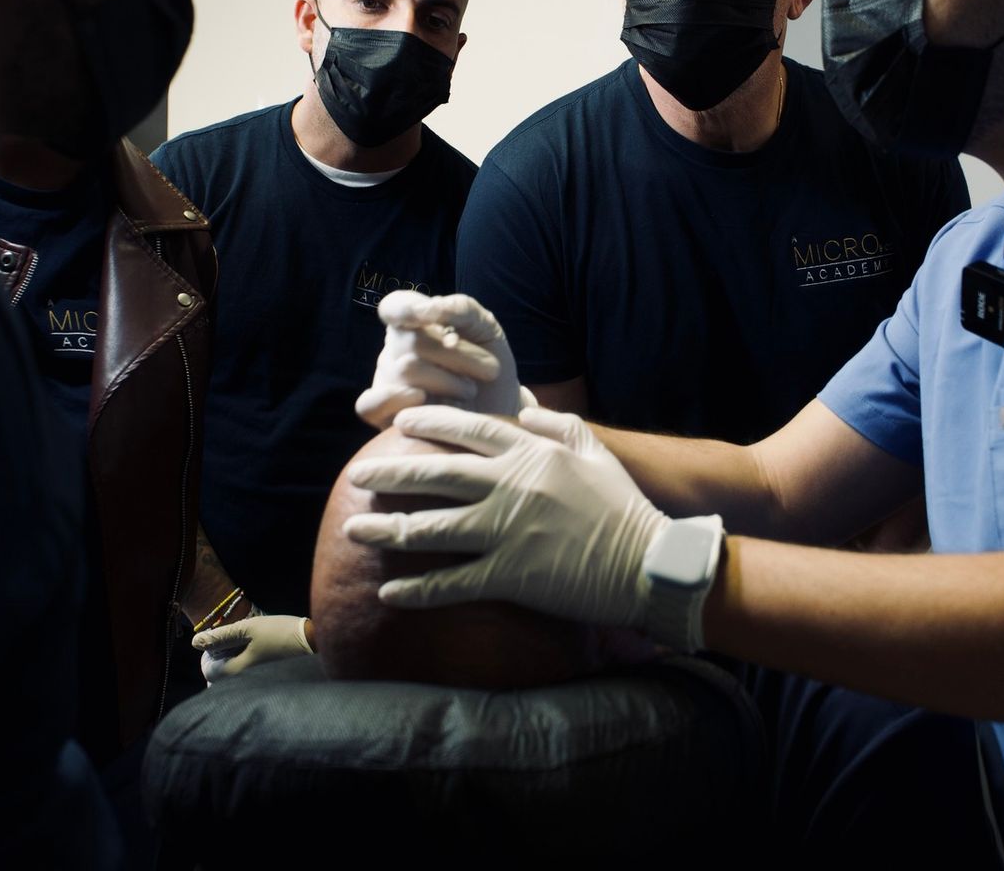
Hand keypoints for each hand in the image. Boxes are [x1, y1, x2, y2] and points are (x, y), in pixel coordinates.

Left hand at [191, 613, 312, 683]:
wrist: (315, 644)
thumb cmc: (281, 634)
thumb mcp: (248, 628)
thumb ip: (220, 636)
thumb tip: (195, 642)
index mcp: (234, 673)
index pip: (207, 670)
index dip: (209, 653)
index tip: (222, 639)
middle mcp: (242, 686)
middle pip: (218, 678)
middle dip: (220, 660)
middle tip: (235, 641)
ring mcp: (254, 687)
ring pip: (231, 680)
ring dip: (232, 664)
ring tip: (247, 646)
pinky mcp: (265, 685)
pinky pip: (244, 682)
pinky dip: (243, 669)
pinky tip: (256, 654)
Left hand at [342, 405, 668, 632]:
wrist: (648, 562)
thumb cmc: (623, 506)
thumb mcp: (596, 451)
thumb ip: (558, 425)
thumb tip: (526, 410)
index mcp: (531, 455)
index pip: (470, 431)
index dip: (430, 424)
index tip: (399, 425)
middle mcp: (510, 488)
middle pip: (436, 475)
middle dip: (391, 474)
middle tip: (357, 476)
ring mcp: (506, 532)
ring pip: (431, 528)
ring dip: (387, 531)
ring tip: (354, 531)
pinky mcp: (509, 576)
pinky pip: (451, 584)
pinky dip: (416, 590)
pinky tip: (388, 593)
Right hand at [354, 291, 534, 428]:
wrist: (500, 414)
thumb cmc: (489, 367)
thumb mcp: (486, 330)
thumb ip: (460, 308)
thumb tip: (426, 307)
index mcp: (415, 324)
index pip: (394, 306)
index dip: (406, 308)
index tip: (430, 317)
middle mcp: (395, 351)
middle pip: (410, 340)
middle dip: (457, 355)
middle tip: (489, 369)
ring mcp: (387, 383)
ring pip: (403, 370)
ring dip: (449, 382)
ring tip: (470, 391)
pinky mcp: (383, 416)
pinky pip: (371, 404)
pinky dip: (398, 401)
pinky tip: (424, 401)